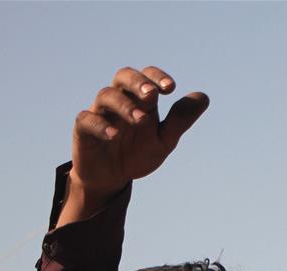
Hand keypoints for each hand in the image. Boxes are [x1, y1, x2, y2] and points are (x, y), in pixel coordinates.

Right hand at [57, 65, 208, 225]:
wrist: (112, 178)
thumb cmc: (137, 154)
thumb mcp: (164, 140)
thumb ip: (180, 120)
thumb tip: (204, 97)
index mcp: (140, 100)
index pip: (147, 78)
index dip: (157, 77)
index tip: (171, 88)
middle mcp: (119, 101)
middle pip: (123, 77)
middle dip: (138, 82)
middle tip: (152, 93)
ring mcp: (100, 113)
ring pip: (106, 95)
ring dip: (125, 105)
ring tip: (141, 120)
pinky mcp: (83, 130)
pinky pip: (87, 120)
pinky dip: (101, 125)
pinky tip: (114, 134)